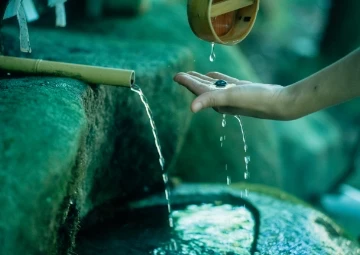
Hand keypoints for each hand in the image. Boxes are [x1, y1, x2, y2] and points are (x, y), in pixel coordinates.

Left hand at [174, 71, 291, 119]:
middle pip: (202, 89)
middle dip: (191, 81)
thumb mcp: (230, 96)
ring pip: (213, 85)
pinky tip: (213, 75)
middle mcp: (223, 100)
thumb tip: (191, 108)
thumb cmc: (254, 100)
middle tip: (180, 74)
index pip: (198, 90)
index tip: (175, 75)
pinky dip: (216, 79)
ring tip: (194, 74)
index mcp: (217, 101)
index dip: (186, 82)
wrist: (278, 102)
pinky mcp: (242, 90)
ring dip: (202, 79)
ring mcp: (232, 95)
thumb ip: (210, 99)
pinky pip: (224, 83)